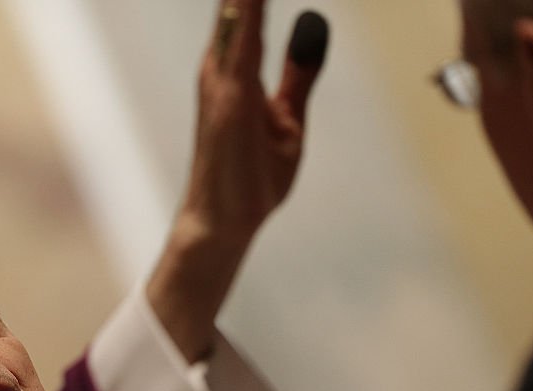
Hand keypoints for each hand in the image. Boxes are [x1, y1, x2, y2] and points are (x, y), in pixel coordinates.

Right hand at [147, 1, 327, 363]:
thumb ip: (297, 73)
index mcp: (238, 67)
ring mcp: (221, 74)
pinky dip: (248, 2)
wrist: (224, 226)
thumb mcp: (287, 120)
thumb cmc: (251, 178)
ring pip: (238, 3)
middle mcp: (223, 62)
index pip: (253, 3)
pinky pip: (244, 28)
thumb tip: (311, 19)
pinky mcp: (227, 92)